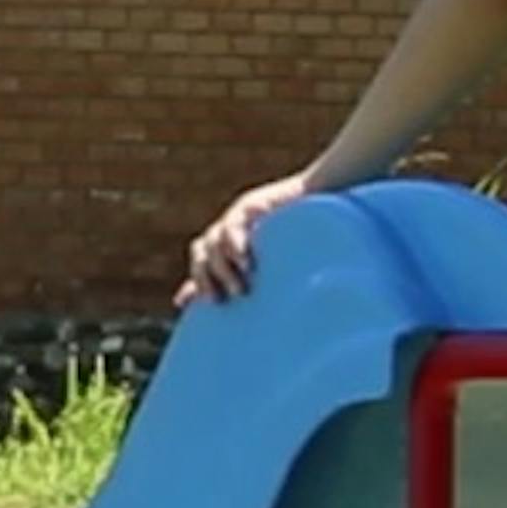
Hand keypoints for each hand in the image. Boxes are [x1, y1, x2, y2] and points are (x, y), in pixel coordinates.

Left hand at [180, 174, 314, 306]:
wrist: (325, 196)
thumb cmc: (308, 235)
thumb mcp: (281, 263)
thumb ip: (262, 279)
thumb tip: (260, 311)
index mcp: (234, 244)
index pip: (204, 263)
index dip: (194, 282)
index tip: (182, 302)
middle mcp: (231, 230)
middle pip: (202, 253)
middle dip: (204, 278)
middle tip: (218, 301)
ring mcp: (239, 217)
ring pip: (213, 242)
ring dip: (221, 268)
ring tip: (238, 288)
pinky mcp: (250, 206)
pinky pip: (233, 226)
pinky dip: (235, 245)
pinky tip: (244, 261)